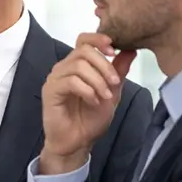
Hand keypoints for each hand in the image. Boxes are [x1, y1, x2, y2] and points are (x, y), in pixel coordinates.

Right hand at [39, 33, 136, 174]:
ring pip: (78, 66)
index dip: (98, 39)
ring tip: (105, 96)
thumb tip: (131, 50)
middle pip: (83, 50)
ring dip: (97, 80)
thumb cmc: (90, 118)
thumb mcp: (112, 92)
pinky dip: (87, 90)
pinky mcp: (50, 91)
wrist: (77, 142)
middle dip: (104, 65)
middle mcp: (64, 68)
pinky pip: (70, 82)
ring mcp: (55, 78)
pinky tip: (94, 101)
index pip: (84, 40)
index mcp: (77, 65)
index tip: (114, 49)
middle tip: (115, 82)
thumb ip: (119, 71)